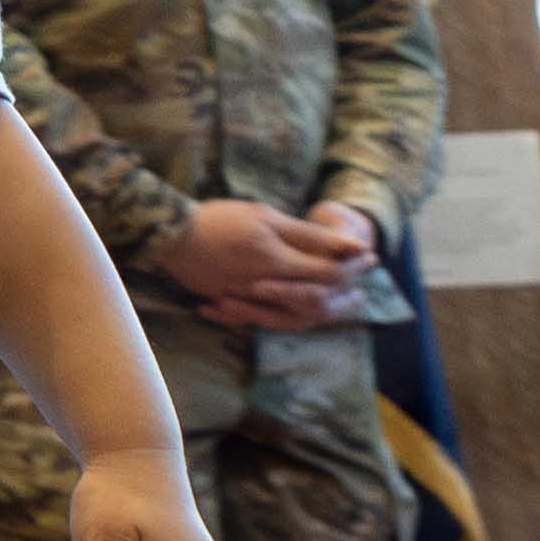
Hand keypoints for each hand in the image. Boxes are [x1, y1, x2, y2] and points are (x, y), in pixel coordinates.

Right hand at [166, 195, 374, 328]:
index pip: (331, 274)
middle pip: (320, 301)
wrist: (169, 235)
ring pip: (298, 318)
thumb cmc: (220, 220)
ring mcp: (250, 303)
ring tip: (339, 301)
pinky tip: (300, 310)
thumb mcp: (267, 217)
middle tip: (361, 283)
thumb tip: (354, 248)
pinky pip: (269, 323)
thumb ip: (311, 236)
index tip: (370, 258)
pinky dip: (291, 317)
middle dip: (345, 292)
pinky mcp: (234, 307)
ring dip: (323, 310)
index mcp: (278, 264)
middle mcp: (267, 290)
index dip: (355, 267)